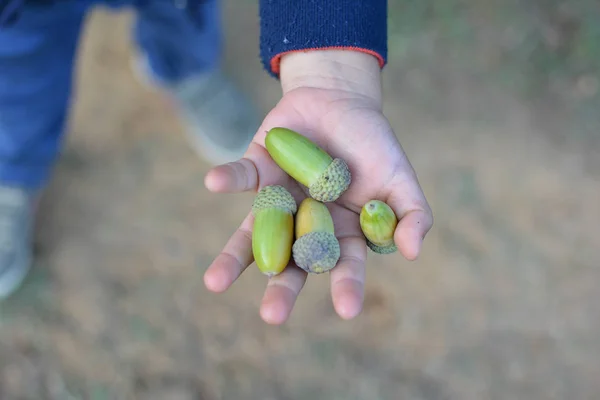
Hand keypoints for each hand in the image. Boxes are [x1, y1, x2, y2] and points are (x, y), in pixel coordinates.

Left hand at [202, 50, 432, 323]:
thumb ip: (412, 213)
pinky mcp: (256, 171)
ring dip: (235, 257)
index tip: (348, 310)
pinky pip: (240, 178)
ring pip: (253, 235)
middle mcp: (303, 224)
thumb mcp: (399, 176)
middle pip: (292, 263)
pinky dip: (227, 179)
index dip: (347, 286)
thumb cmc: (373, 143)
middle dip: (281, 288)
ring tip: (214, 283)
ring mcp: (277, 201)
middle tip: (272, 316)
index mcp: (340, 231)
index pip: (344, 264)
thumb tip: (413, 253)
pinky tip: (213, 183)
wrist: (340, 99)